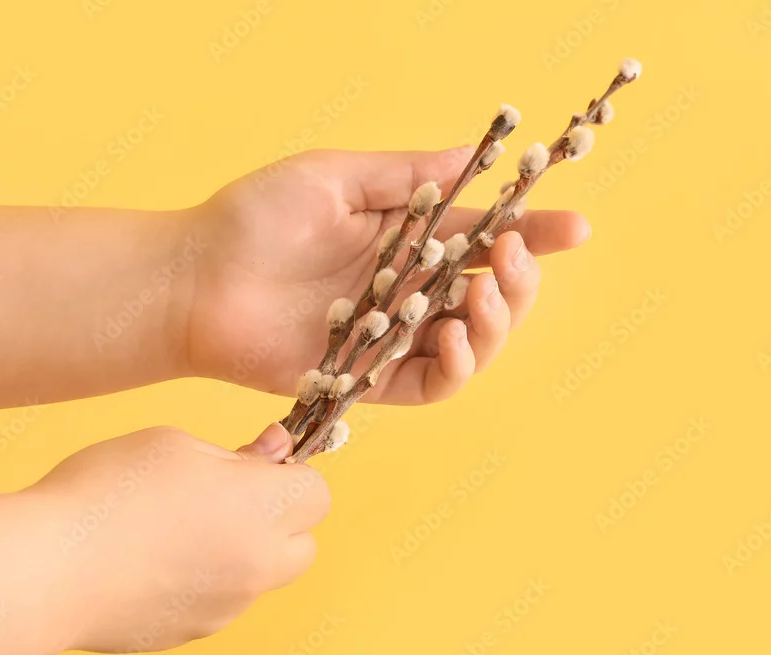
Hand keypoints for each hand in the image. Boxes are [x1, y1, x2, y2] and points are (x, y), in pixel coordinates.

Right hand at [33, 423, 326, 652]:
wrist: (47, 570)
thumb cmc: (107, 492)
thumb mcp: (175, 443)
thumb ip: (235, 454)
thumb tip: (271, 454)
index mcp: (261, 508)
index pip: (317, 494)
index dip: (291, 475)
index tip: (255, 464)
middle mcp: (257, 564)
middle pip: (303, 544)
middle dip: (278, 520)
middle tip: (226, 498)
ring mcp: (228, 606)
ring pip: (262, 576)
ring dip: (243, 552)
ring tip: (180, 530)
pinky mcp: (194, 632)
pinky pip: (222, 602)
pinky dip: (208, 582)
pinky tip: (157, 562)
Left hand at [186, 147, 590, 403]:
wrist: (196, 278)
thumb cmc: (256, 217)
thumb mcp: (337, 176)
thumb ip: (409, 175)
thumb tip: (475, 154)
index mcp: (410, 240)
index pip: (487, 240)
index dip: (535, 235)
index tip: (574, 227)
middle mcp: (410, 291)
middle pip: (493, 296)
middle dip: (518, 280)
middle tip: (510, 256)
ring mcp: (392, 337)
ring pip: (475, 344)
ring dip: (496, 324)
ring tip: (482, 298)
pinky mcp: (369, 378)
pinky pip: (431, 384)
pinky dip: (457, 367)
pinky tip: (457, 339)